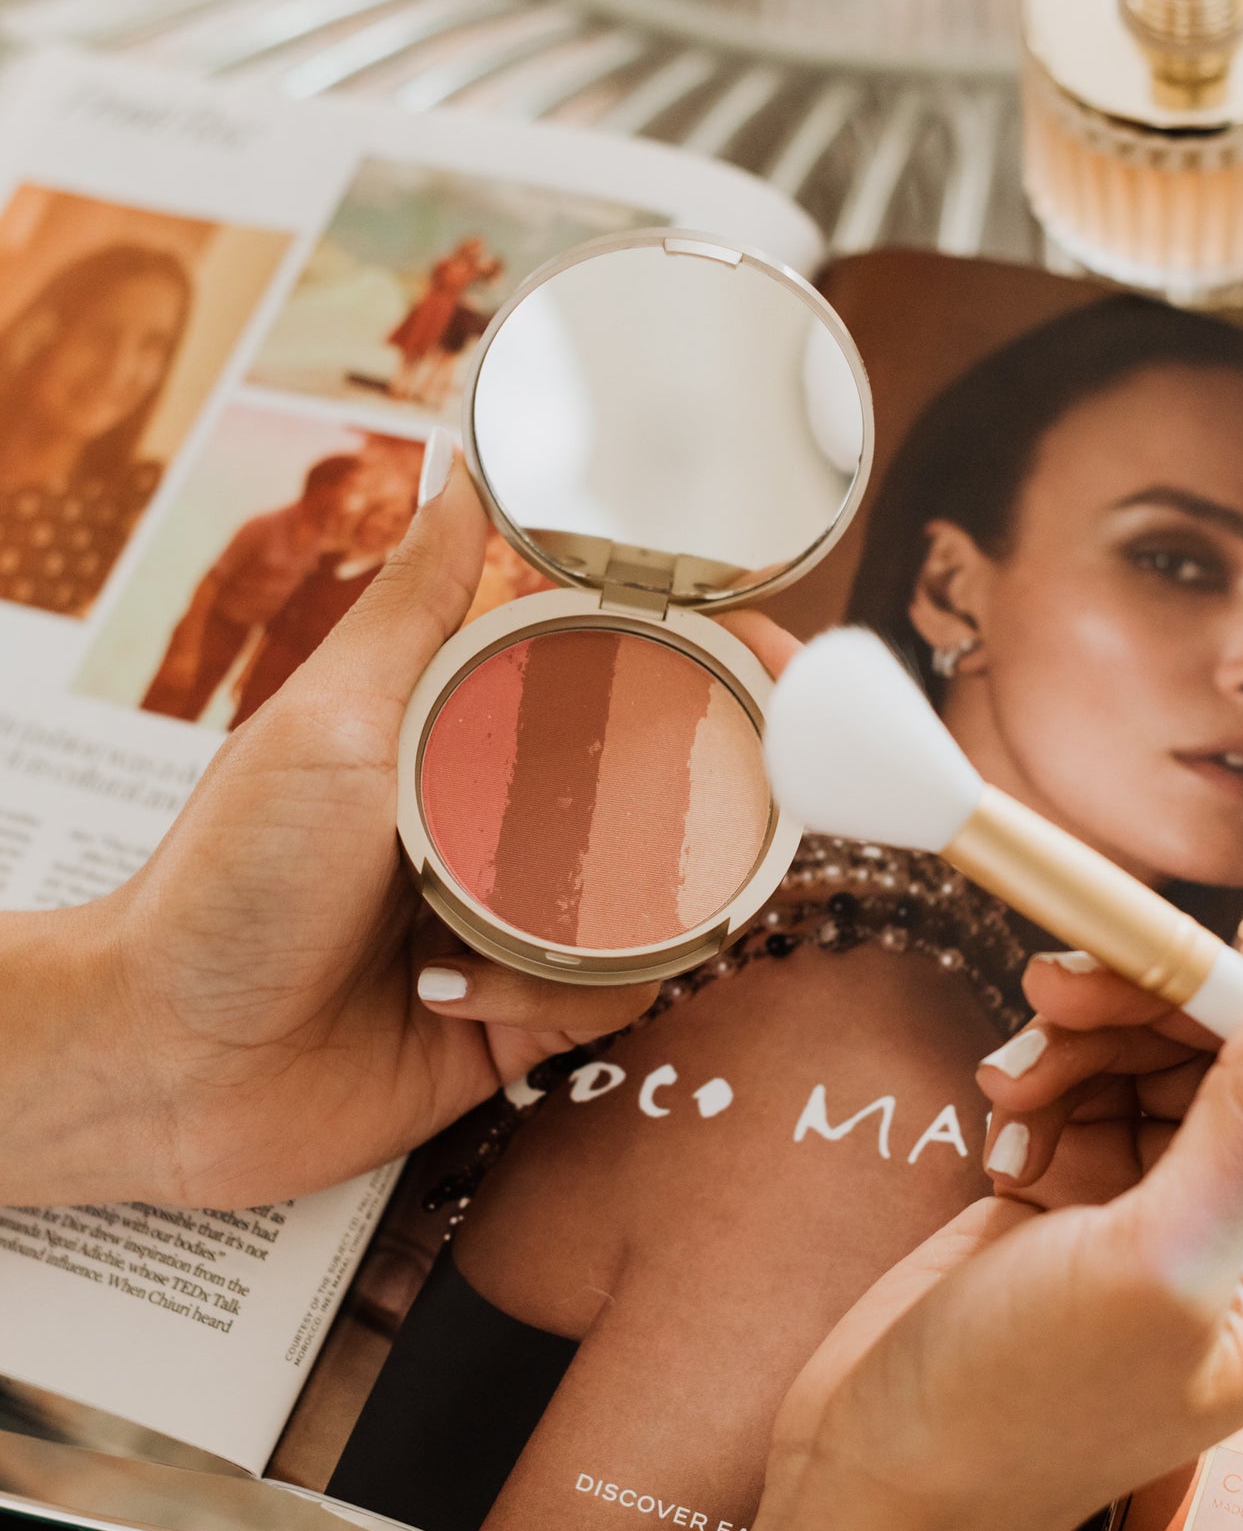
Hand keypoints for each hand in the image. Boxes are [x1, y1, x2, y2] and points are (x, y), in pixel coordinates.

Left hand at [25, 453, 657, 1211]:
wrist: (171, 1060)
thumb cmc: (225, 878)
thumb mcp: (330, 721)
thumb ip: (416, 605)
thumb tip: (461, 470)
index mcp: (468, 730)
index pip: (623, 673)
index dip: (714, 660)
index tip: (782, 659)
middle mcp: (508, 820)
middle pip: (669, 793)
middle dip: (704, 807)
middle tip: (720, 816)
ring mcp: (522, 921)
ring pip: (659, 906)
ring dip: (599, 924)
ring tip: (503, 932)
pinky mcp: (525, 1017)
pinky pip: (612, 999)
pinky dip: (549, 996)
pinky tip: (451, 993)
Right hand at [771, 925, 1242, 1530]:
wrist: (884, 1472)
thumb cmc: (1027, 1408)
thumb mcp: (1161, 1257)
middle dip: (1171, 1003)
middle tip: (1070, 988)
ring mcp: (1173, 1208)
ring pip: (1171, 1054)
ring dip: (1092, 1034)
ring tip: (1017, 1074)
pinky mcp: (1088, 1193)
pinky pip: (1093, 1083)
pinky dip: (1048, 1077)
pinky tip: (1002, 1119)